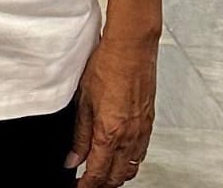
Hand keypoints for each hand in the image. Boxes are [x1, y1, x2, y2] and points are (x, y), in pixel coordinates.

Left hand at [65, 32, 157, 186]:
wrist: (132, 48)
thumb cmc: (107, 65)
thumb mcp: (84, 100)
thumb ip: (79, 134)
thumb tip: (73, 158)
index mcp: (110, 133)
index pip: (98, 173)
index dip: (87, 185)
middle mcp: (129, 137)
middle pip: (117, 177)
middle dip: (102, 184)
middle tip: (88, 182)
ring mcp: (142, 131)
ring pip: (130, 168)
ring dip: (116, 175)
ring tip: (102, 173)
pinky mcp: (149, 123)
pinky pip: (140, 153)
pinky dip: (129, 162)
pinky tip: (121, 156)